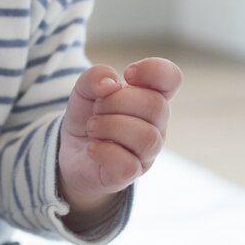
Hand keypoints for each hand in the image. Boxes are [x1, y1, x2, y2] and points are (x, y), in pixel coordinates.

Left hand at [58, 58, 181, 227]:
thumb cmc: (88, 117)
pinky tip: (93, 147)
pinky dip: (103, 151)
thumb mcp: (84, 90)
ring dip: (109, 126)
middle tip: (97, 108)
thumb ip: (94, 77)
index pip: (171, 78)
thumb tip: (111, 83)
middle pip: (156, 105)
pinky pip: (127, 163)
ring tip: (92, 127)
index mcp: (149, 96)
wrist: (73, 154)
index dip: (153, 70)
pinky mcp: (130, 174)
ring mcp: (146, 151)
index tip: (127, 75)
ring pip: (146, 137)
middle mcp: (155, 123)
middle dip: (117, 101)